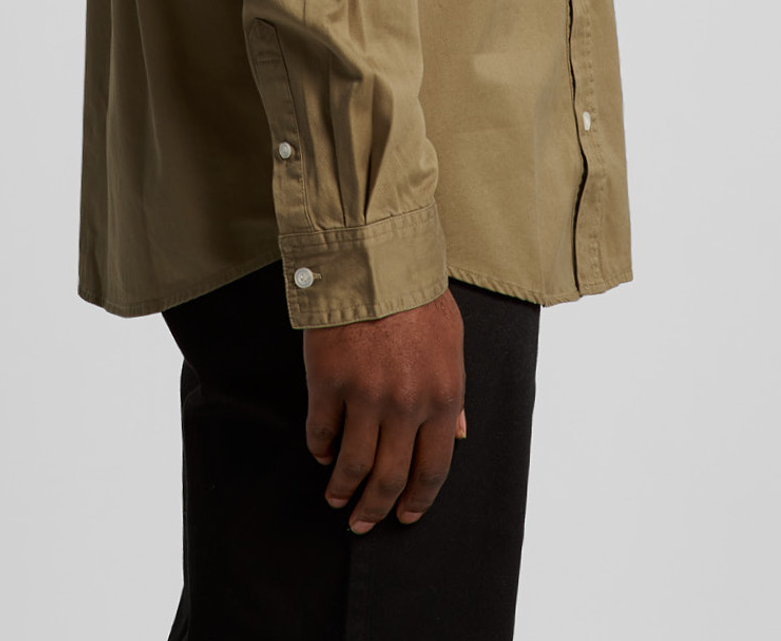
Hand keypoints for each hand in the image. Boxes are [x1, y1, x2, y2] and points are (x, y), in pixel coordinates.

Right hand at [302, 288, 467, 532]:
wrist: (374, 258)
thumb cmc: (416, 296)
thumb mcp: (453, 341)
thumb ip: (456, 393)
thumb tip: (460, 434)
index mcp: (443, 397)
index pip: (433, 469)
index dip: (418, 500)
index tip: (406, 515)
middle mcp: (406, 405)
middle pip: (390, 477)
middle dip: (375, 508)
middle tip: (363, 522)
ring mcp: (365, 395)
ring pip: (352, 464)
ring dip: (342, 489)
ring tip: (336, 498)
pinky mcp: (328, 381)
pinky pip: (321, 432)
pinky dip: (320, 448)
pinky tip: (322, 452)